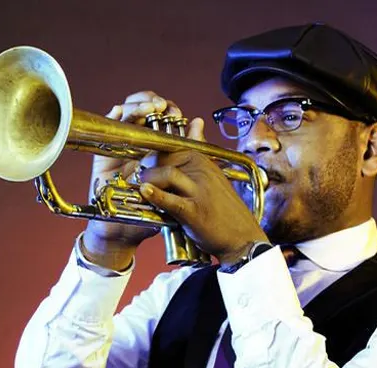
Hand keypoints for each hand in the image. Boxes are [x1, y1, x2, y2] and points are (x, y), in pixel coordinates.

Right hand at [83, 91, 191, 270]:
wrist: (124, 232)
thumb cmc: (151, 210)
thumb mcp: (174, 181)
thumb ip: (187, 151)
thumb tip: (199, 122)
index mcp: (156, 148)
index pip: (161, 117)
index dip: (168, 109)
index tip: (175, 112)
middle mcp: (137, 144)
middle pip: (142, 111)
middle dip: (151, 102)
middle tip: (161, 107)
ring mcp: (120, 148)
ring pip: (126, 116)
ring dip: (136, 106)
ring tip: (146, 109)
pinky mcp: (104, 154)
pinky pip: (106, 131)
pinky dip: (113, 117)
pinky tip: (120, 112)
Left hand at [137, 119, 268, 265]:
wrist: (242, 237)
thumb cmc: (223, 208)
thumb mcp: (213, 174)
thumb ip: (200, 151)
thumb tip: (196, 121)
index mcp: (203, 159)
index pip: (168, 147)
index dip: (151, 156)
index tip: (142, 165)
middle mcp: (202, 170)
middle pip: (164, 159)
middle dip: (145, 167)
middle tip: (135, 178)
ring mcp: (199, 190)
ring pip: (167, 174)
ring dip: (147, 180)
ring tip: (138, 188)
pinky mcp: (195, 211)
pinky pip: (172, 200)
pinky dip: (156, 196)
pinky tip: (145, 193)